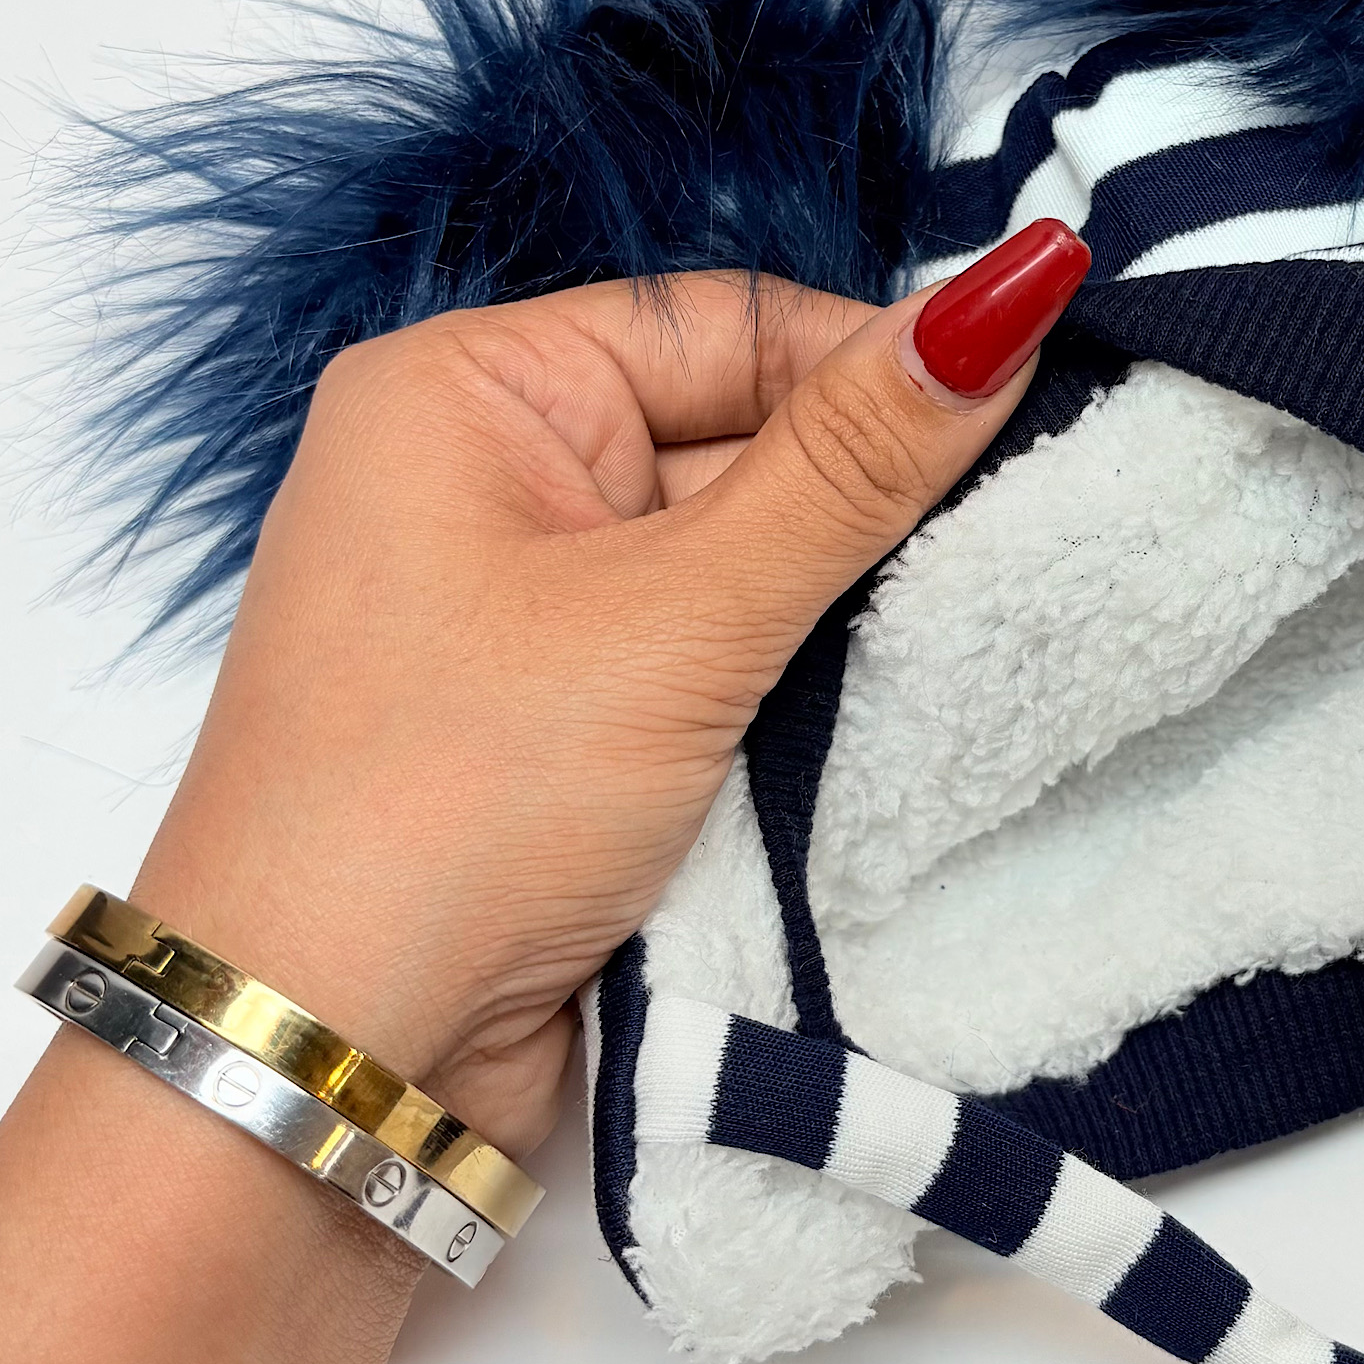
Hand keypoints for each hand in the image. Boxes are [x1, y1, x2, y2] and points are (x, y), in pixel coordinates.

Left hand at [127, 220, 1089, 1158]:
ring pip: (752, 559)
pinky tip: (908, 701)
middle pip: (746, 435)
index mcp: (468, 393)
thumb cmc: (453, 803)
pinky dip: (812, 680)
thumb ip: (853, 464)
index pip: (726, 323)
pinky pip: (730, 657)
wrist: (333, 1072)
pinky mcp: (581, 724)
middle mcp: (493, 481)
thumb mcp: (677, 615)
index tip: (1031, 405)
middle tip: (1026, 525)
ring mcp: (536, 611)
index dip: (876, 364)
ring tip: (980, 618)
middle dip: (873, 495)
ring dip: (853, 601)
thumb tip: (1011, 291)